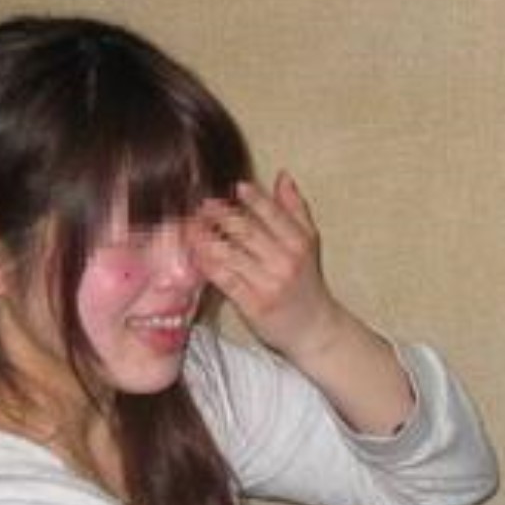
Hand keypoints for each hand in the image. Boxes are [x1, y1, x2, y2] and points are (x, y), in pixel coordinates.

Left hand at [190, 172, 339, 359]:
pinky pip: (225, 279)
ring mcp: (268, 283)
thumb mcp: (309, 243)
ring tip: (190, 225)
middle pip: (246, 230)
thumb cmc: (307, 283)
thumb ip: (295, 209)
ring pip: (231, 253)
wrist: (313, 329)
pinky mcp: (253, 305)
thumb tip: (283, 176)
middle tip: (201, 204)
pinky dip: (208, 265)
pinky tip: (196, 254)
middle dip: (220, 215)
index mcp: (298, 242)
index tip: (231, 186)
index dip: (251, 198)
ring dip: (207, 238)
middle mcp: (284, 261)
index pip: (272, 213)